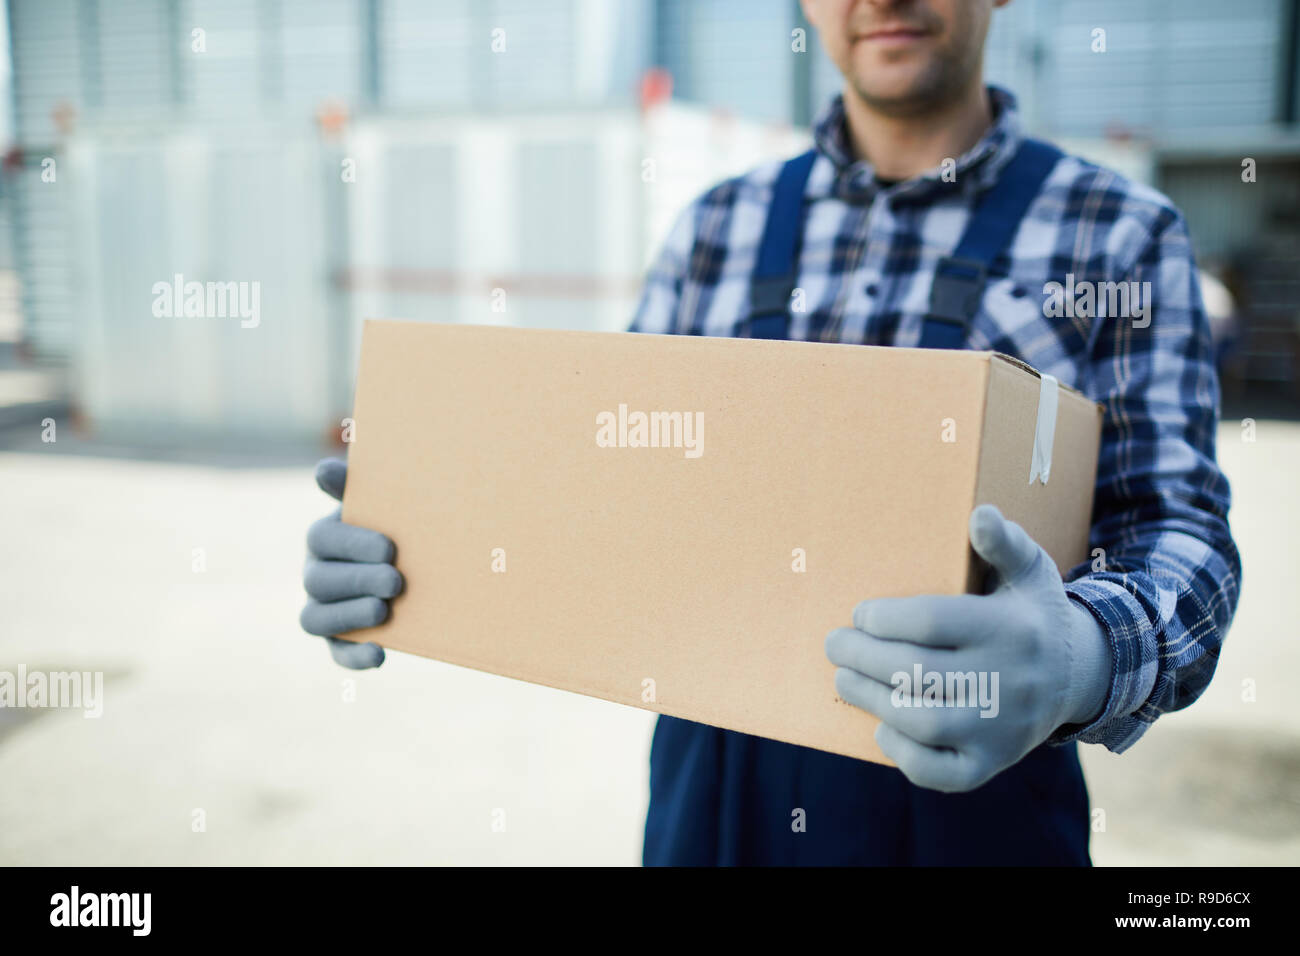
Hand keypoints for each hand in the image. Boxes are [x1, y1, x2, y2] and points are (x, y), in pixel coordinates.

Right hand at [300, 458, 402, 668]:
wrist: (417, 563)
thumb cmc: (396, 526)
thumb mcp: (382, 505)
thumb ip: (357, 487)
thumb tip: (323, 470)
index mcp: (323, 538)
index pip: (321, 538)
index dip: (352, 543)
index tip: (390, 547)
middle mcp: (315, 575)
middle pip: (319, 581)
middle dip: (356, 580)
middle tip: (395, 581)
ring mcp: (323, 610)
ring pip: (316, 619)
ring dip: (348, 616)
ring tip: (382, 610)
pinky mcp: (338, 641)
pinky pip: (336, 654)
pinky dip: (354, 657)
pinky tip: (380, 654)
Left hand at [825, 504, 1111, 792]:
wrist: (1076, 676)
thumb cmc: (1030, 614)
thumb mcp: (1028, 571)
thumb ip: (1003, 543)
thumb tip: (979, 514)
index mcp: (1011, 629)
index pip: (933, 622)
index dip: (886, 618)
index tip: (861, 613)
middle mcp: (1009, 681)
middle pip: (918, 672)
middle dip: (863, 657)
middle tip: (834, 644)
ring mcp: (1001, 729)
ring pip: (923, 722)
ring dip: (871, 699)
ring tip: (845, 679)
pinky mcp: (991, 764)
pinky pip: (940, 772)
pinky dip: (904, 753)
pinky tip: (883, 727)